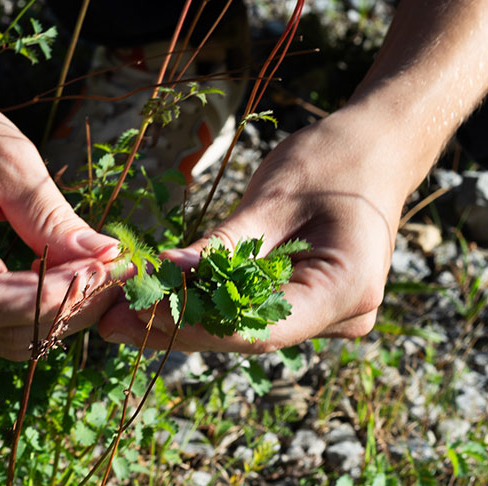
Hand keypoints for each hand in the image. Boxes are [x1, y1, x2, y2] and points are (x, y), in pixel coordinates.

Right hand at [0, 86, 118, 359]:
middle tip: (116, 274)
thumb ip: (52, 214)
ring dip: (61, 316)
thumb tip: (106, 256)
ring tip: (100, 277)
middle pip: (0, 324)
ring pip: (6, 337)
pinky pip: (3, 325)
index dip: (48, 295)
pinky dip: (44, 313)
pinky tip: (71, 280)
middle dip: (67, 307)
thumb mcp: (9, 159)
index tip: (100, 271)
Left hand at [98, 107, 411, 351]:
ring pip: (247, 327)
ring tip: (124, 313)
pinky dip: (210, 304)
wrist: (374, 150)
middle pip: (249, 333)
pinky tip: (163, 299)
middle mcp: (344, 316)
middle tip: (112, 322)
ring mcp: (330, 316)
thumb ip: (221, 248)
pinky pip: (255, 312)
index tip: (137, 314)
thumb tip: (161, 278)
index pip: (260, 326)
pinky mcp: (311, 306)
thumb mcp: (270, 200)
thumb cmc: (331, 162)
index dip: (194, 325)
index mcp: (348, 288)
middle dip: (179, 325)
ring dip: (187, 318)